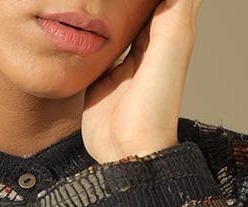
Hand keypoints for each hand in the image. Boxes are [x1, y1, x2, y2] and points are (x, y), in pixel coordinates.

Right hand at [81, 0, 202, 162]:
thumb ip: (173, 10)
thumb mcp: (171, 49)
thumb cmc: (155, 107)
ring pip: (111, 25)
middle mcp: (144, 48)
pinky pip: (89, 50)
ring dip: (105, 9)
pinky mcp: (96, 81)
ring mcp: (118, 65)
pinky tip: (74, 20)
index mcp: (166, 36)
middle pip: (135, 7)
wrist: (128, 151)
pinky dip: (84, 35)